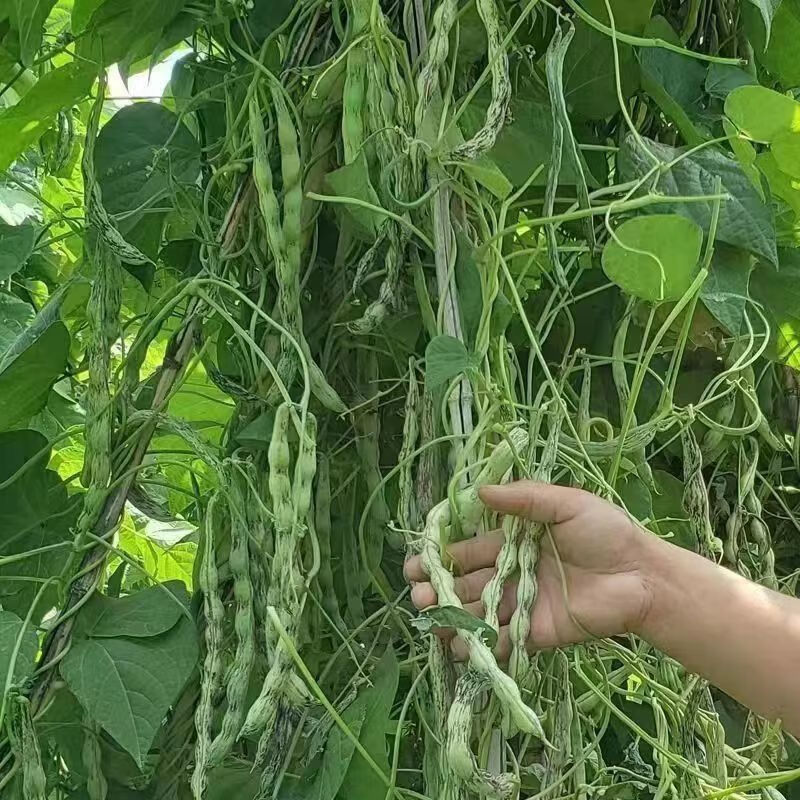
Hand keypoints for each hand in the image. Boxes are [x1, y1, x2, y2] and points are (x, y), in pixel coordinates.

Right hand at [404, 481, 653, 658]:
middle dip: (438, 589)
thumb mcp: (565, 503)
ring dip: (451, 619)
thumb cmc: (606, 533)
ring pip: (477, 614)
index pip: (468, 552)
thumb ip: (524, 498)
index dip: (441, 557)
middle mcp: (511, 575)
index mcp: (513, 543)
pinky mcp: (535, 634)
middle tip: (419, 594)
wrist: (642, 575)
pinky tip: (459, 645)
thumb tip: (479, 491)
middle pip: (465, 584)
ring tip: (431, 619)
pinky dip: (479, 646)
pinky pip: (501, 641)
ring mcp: (521, 606)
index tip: (415, 564)